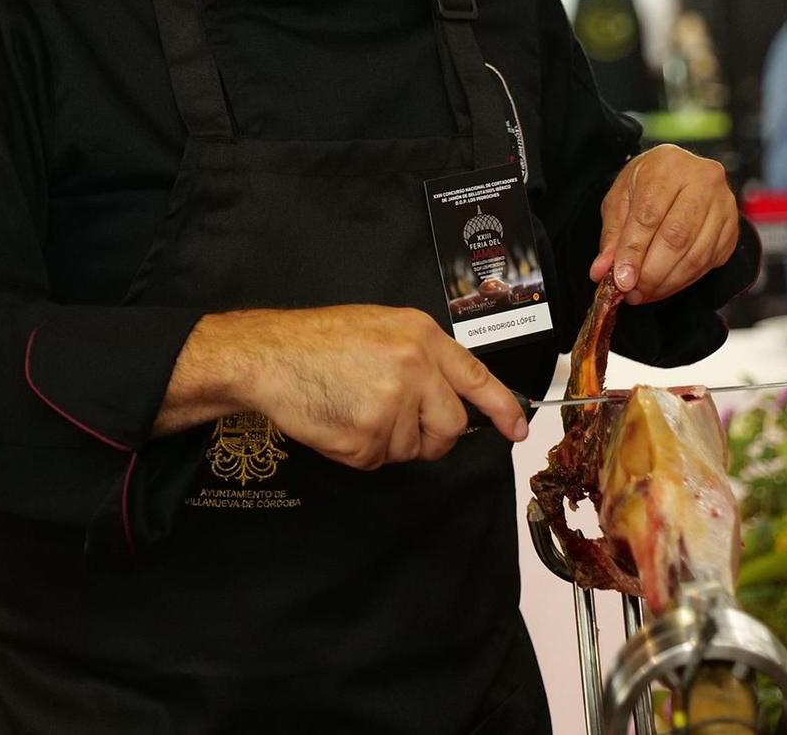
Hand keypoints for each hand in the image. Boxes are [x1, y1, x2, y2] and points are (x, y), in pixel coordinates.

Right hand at [159, 305, 528, 467]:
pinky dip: (359, 452)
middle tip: (399, 424)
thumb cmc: (319, 340)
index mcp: (421, 336)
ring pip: (411, 449)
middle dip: (432, 436)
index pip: (477, 377)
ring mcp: (391, 405)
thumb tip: (450, 394)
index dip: (503, 407)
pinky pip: (377, 461)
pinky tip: (338, 422)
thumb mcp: (381, 326)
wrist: (268, 355)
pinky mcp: (365, 438)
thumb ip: (421, 356)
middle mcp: (413, 368)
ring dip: (387, 441)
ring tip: (353, 407)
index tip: (518, 430)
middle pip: (449, 426)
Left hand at [589, 145, 740, 305]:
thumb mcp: (620, 200)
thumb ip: (613, 236)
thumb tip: (603, 271)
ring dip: (667, 282)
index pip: (649, 214)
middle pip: (677, 236)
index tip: (622, 279)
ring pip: (696, 255)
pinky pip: (709, 262)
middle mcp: (703, 180)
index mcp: (668, 165)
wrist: (679, 175)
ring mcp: (723, 204)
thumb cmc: (647, 184)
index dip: (634, 251)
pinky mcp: (732, 227)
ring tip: (645, 293)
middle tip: (633, 292)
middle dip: (652, 272)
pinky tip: (665, 285)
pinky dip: (684, 280)